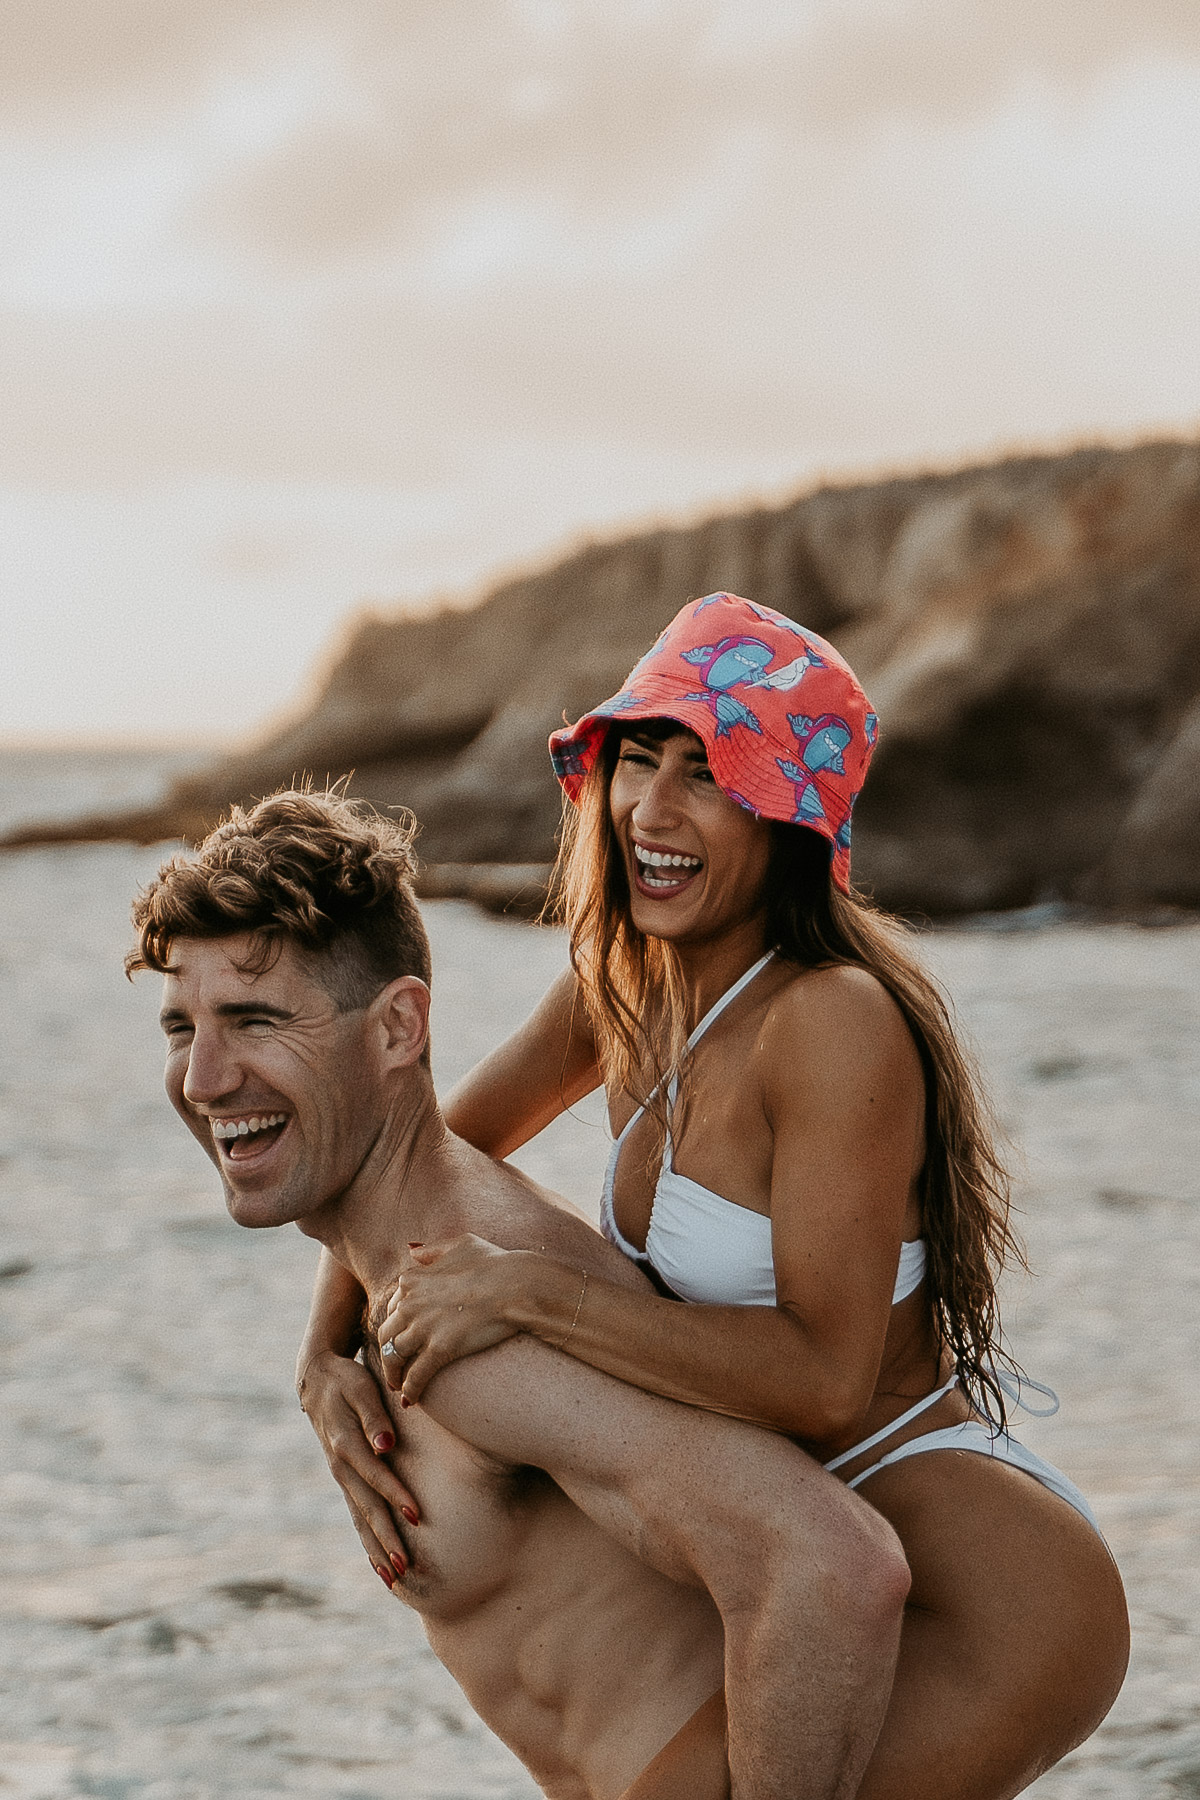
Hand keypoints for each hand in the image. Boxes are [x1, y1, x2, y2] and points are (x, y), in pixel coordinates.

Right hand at [298, 1349, 418, 1585]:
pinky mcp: (346, 1479)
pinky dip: (368, 1540)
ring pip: (360, 1518)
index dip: (395, 1494)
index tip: (416, 1515)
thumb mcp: (360, 1388)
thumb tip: (386, 1445)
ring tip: (394, 1578)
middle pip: (367, 1507)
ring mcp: (342, 1476)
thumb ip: (374, 1416)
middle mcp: (342, 1466)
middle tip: (405, 1567)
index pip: (375, 1474)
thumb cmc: (347, 1380)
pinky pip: (357, 1515)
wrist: (317, 1378)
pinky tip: (380, 1564)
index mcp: (347, 1443)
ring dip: (376, 1548)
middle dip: (385, 1538)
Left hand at [378, 1235, 523, 1404]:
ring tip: (399, 1387)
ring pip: (394, 1357)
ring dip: (394, 1375)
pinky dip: (410, 1390)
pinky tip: (411, 1399)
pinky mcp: (439, 1350)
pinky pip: (416, 1376)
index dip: (394, 1325)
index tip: (398, 1336)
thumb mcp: (459, 1244)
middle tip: (394, 1367)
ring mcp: (423, 1328)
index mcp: (412, 1280)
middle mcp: (410, 1303)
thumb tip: (412, 1250)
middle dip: (386, 1352)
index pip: (391, 1307)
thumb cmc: (494, 1263)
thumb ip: (432, 1249)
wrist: (516, 1285)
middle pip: (386, 1334)